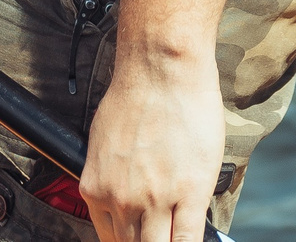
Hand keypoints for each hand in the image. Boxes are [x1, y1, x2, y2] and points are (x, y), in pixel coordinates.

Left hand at [79, 48, 225, 241]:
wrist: (161, 69)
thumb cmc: (135, 95)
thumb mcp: (104, 142)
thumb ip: (110, 177)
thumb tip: (122, 196)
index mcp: (95, 188)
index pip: (110, 239)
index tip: (140, 237)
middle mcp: (121, 200)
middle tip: (158, 234)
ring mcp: (156, 201)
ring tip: (175, 234)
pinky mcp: (189, 194)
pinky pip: (189, 240)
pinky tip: (199, 241)